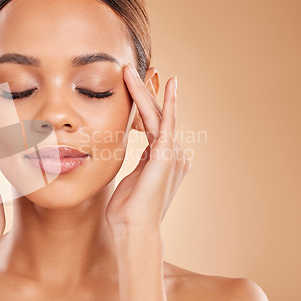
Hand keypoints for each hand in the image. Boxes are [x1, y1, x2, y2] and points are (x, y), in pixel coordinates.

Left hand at [105, 64, 190, 235]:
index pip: (152, 123)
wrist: (133, 230)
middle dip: (143, 91)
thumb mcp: (130, 180)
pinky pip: (167, 124)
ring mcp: (173, 154)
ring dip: (144, 91)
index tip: (134, 85)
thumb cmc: (127, 211)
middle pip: (156, 115)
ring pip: (157, 115)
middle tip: (130, 69)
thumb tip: (132, 153)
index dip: (143, 103)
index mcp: (162, 158)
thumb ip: (137, 163)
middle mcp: (172, 153)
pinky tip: (169, 84)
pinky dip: (169, 104)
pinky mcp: (168, 156)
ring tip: (131, 70)